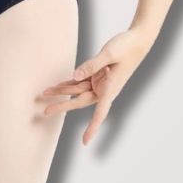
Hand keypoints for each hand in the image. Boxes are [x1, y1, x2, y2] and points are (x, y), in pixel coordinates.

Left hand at [40, 26, 152, 144]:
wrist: (137, 40)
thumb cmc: (127, 47)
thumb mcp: (109, 53)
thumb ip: (91, 65)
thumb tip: (74, 76)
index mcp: (111, 88)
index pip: (100, 112)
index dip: (92, 127)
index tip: (85, 141)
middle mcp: (104, 88)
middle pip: (80, 100)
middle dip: (63, 105)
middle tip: (46, 112)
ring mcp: (100, 82)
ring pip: (78, 89)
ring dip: (62, 91)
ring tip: (45, 93)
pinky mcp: (98, 73)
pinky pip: (81, 80)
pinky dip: (69, 82)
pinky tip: (58, 86)